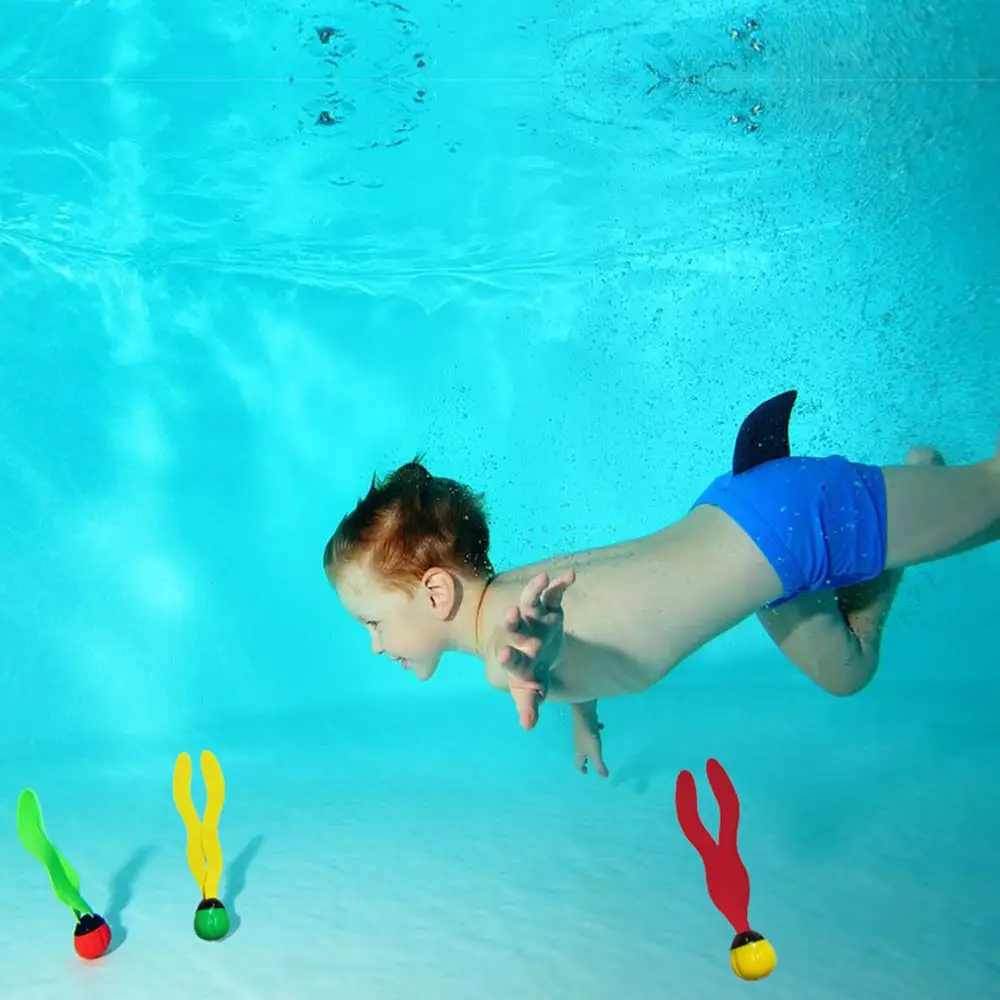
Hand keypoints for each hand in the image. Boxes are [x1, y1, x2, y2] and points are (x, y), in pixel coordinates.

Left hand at [494, 569, 575, 729]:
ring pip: (530, 603)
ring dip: (534, 591)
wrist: (528, 652)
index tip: (503, 656)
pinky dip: (560, 585)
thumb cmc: (527, 674)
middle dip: (515, 623)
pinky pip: (552, 594)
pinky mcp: (547, 608)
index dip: (510, 658)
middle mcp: (522, 636)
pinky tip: (571, 574)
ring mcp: (533, 619)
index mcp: (518, 659)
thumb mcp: (528, 691)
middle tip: (511, 615)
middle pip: (516, 628)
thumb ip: (528, 705)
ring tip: (542, 578)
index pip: (512, 660)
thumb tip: (528, 725)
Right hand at [572, 701, 608, 776]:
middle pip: (581, 755)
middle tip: (592, 763)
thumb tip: (605, 777)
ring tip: (598, 749)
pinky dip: (594, 734)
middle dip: (586, 760)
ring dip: (590, 748)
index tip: (587, 773)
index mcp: (579, 753)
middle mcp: (578, 745)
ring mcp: (581, 735)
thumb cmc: (589, 736)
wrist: (583, 714)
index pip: (578, 765)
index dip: (582, 770)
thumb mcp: (596, 752)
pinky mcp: (585, 726)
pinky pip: (589, 733)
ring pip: (584, 744)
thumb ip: (600, 765)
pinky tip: (600, 729)